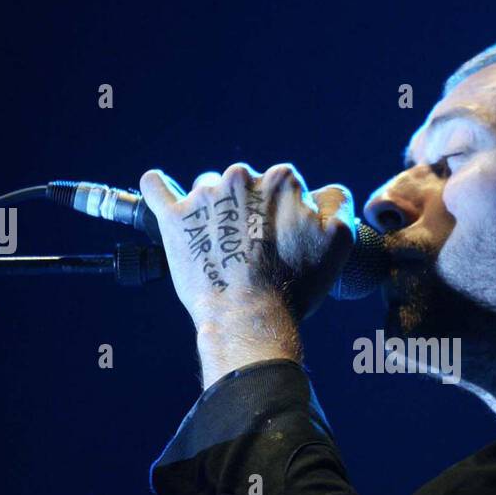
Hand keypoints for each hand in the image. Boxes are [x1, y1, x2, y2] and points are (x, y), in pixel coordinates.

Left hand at [140, 162, 354, 384]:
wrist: (248, 316)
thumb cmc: (294, 284)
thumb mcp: (339, 241)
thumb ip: (337, 203)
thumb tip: (324, 193)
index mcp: (280, 179)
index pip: (285, 185)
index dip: (287, 213)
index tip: (283, 239)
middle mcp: (240, 178)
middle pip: (245, 185)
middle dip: (249, 210)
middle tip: (253, 248)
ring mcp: (203, 196)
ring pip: (207, 189)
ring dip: (212, 208)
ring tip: (219, 244)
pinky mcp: (173, 217)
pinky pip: (156, 187)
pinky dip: (160, 189)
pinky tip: (163, 193)